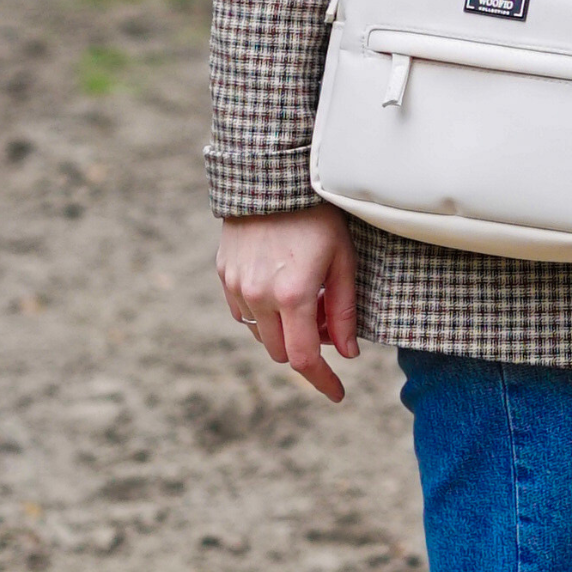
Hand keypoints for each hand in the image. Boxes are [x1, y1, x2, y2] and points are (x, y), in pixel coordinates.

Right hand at [216, 202, 358, 402]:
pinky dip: (264, 313)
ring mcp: (237, 288)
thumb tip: (347, 354)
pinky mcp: (224, 276)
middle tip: (327, 318)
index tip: (338, 394)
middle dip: (306, 347)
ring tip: (307, 295)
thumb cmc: (318, 216)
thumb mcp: (343, 259)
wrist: (273, 177)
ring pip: (260, 335)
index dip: (322, 381)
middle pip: (281, 352)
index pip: (305, 359)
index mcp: (292, 295)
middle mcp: (258, 297)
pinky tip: (282, 284)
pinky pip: (243, 312)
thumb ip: (344, 310)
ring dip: (283, 330)